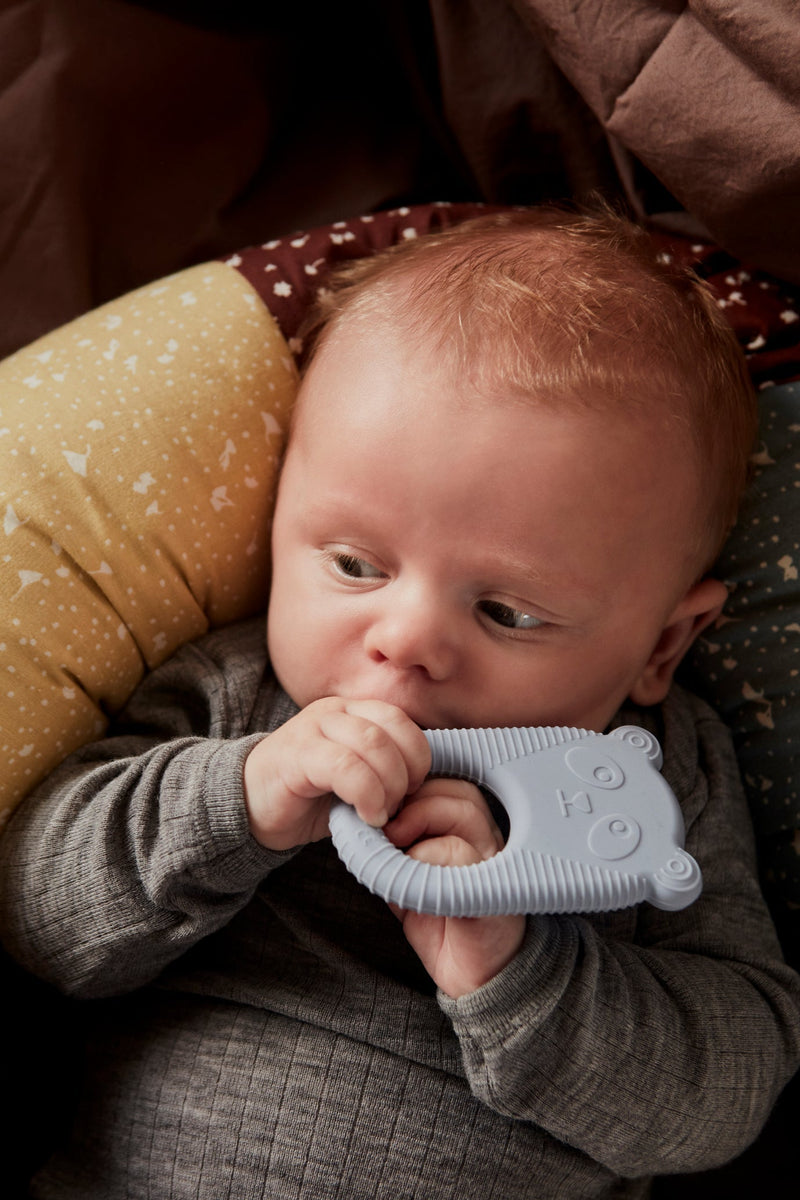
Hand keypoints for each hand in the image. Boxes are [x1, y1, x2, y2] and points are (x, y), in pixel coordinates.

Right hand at [243, 698, 430, 850]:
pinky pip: (345, 766)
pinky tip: (367, 816)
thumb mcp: (355, 780)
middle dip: (406, 773)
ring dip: (388, 786)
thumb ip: (384, 771)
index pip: (401, 719)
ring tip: (381, 814)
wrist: (246, 807)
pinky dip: (367, 794)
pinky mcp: (296, 754)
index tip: (412, 791)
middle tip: (397, 806)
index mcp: (351, 711)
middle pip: (391, 729)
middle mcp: (333, 711)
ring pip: (372, 743)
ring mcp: (312, 728)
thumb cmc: (306, 798)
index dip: (417, 757)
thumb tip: (425, 787)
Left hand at [385, 779, 525, 998]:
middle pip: (458, 791)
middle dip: (413, 801)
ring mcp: (493, 862)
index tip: (383, 814)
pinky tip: (412, 878)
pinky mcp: (492, 887)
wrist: (475, 979)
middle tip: (386, 829)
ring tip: (397, 846)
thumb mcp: (408, 881)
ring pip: (462, 811)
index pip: (447, 787)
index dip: (412, 792)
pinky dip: (426, 857)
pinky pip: (459, 852)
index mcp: (470, 834)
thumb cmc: (443, 927)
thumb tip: (361, 826)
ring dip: (420, 822)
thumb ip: (392, 852)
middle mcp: (487, 841)